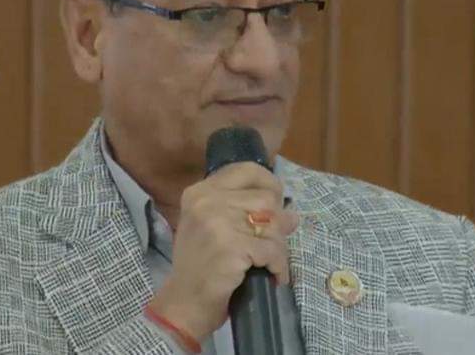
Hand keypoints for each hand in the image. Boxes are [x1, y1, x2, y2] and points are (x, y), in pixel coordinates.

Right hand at [148, 162, 299, 340]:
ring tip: (269, 264)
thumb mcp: (217, 232)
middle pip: (266, 199)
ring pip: (273, 225)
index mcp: (200, 192)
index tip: (275, 206)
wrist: (183, 304)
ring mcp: (218, 223)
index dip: (269, 185)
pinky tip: (272, 276)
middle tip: (270, 246)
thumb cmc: (199, 268)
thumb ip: (247, 215)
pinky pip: (273, 250)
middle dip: (276, 225)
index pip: (247, 170)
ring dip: (278, 248)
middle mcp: (207, 201)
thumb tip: (291, 214)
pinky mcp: (232, 247)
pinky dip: (278, 267)